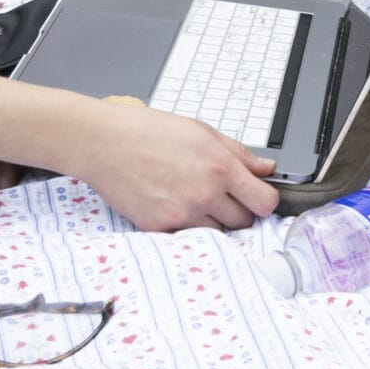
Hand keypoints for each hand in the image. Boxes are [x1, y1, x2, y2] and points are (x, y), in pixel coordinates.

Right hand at [77, 97, 280, 230]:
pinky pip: (187, 237)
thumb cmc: (148, 131)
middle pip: (244, 222)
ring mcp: (182, 215)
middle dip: (238, 211)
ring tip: (193, 199)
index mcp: (220, 166)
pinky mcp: (159, 228)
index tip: (257, 197)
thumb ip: (239, 153)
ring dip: (212, 221)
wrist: (103, 143)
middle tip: (222, 196)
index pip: (265, 202)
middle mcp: (205, 194)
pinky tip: (174, 205)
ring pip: (217, 233)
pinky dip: (186, 227)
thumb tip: (266, 168)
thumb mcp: (201, 131)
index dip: (264, 200)